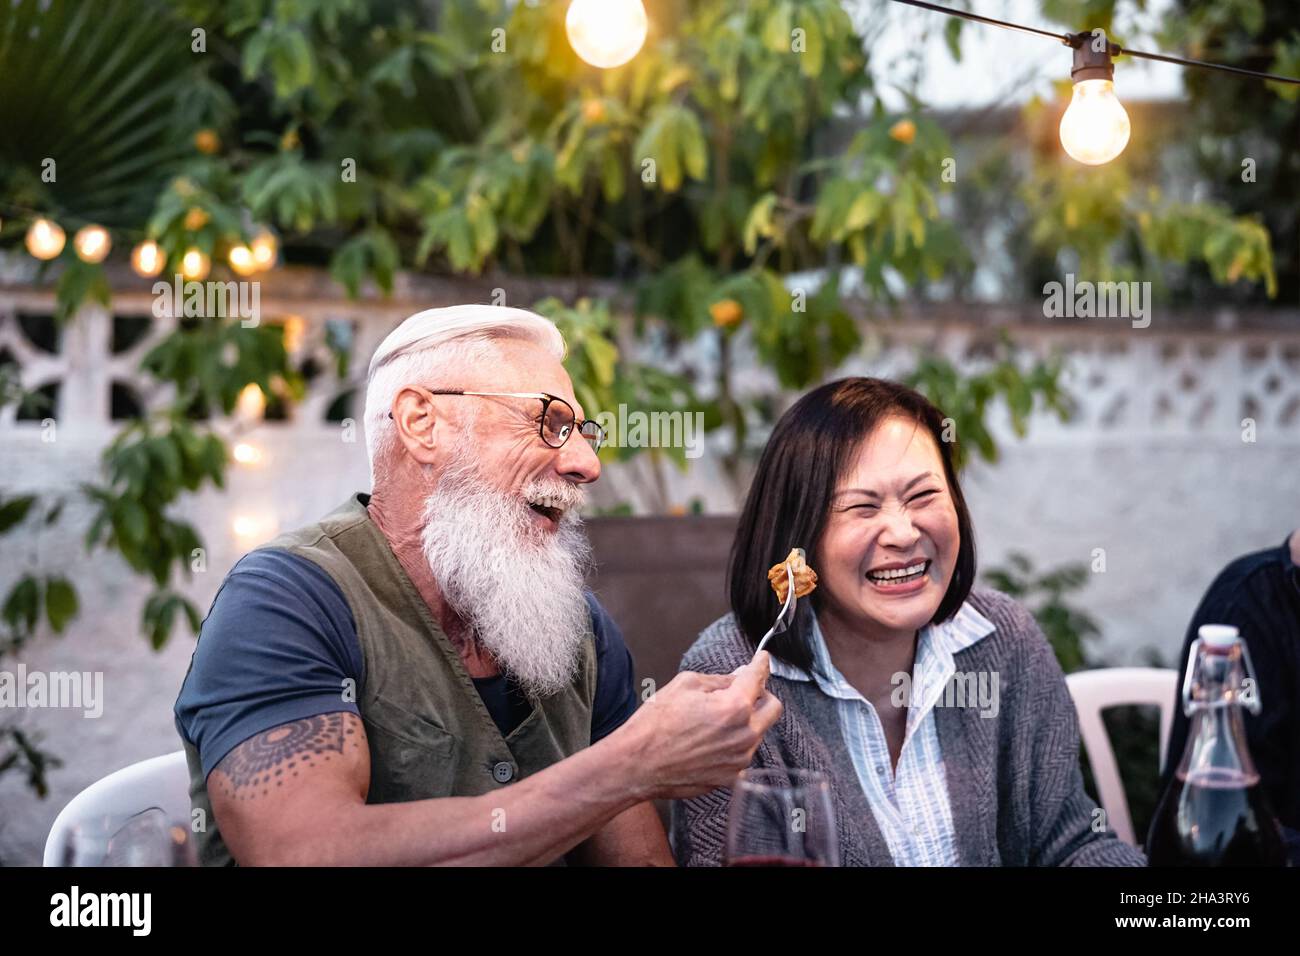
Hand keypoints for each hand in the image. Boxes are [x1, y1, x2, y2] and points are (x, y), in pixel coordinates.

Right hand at [615, 651, 782, 799]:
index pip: (759, 678)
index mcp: (734, 707)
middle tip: (744, 689)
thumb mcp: (685, 685)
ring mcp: (739, 760)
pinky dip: (733, 742)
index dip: (761, 664)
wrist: (637, 765)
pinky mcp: (730, 777)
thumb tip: (739, 677)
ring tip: (714, 718)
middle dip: (761, 694)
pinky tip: (710, 739)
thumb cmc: (654, 724)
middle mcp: (744, 735)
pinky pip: (742, 753)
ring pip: (758, 732)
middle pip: (773, 708)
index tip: (762, 660)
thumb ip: (720, 680)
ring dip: (746, 720)